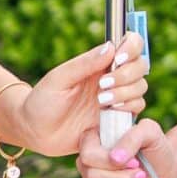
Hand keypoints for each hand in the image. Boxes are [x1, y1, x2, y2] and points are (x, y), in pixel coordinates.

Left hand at [15, 33, 148, 158]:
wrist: (36, 133)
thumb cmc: (42, 101)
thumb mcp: (59, 79)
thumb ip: (84, 64)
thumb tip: (111, 46)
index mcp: (99, 62)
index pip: (129, 44)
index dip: (131, 48)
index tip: (117, 60)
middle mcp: (111, 77)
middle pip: (140, 66)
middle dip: (127, 74)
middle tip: (102, 86)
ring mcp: (116, 99)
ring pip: (140, 88)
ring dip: (126, 93)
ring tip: (101, 102)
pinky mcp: (117, 119)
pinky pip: (136, 110)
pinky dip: (128, 109)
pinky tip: (108, 114)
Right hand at [77, 116, 176, 177]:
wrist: (166, 170)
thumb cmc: (156, 147)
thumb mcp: (150, 133)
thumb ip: (133, 137)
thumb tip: (114, 158)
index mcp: (94, 140)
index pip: (88, 155)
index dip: (109, 162)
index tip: (134, 161)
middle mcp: (89, 163)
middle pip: (92, 177)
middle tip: (141, 175)